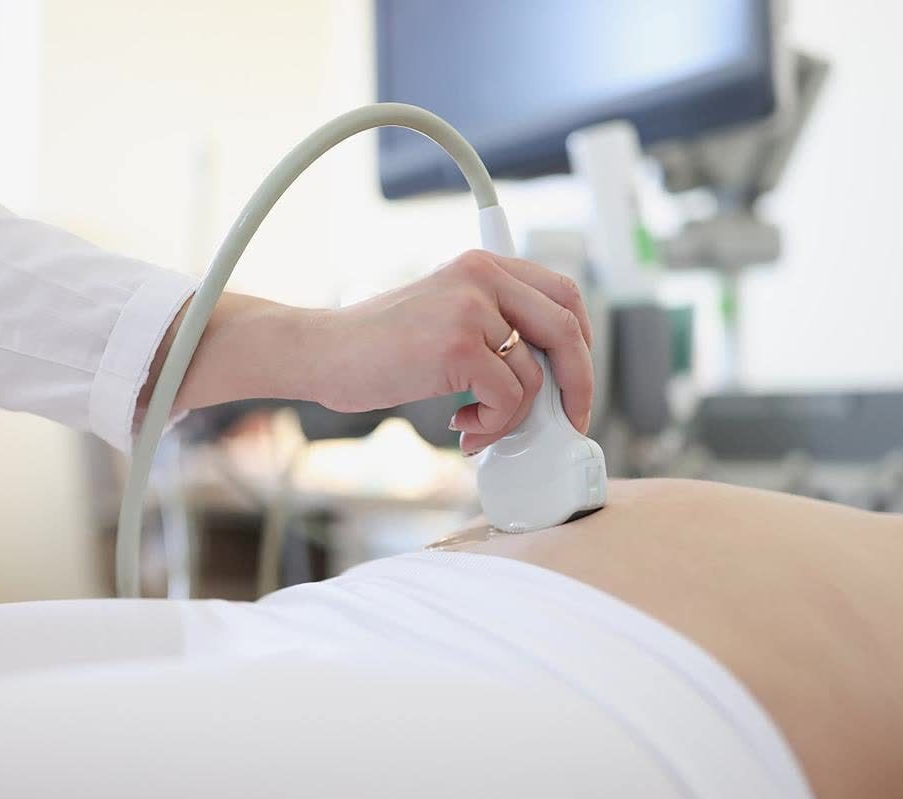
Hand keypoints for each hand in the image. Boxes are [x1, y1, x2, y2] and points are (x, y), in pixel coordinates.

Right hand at [155, 250, 593, 454]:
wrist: (321, 352)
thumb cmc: (376, 347)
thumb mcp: (445, 317)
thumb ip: (493, 330)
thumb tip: (549, 382)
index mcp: (483, 265)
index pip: (564, 294)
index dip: (581, 344)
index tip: (574, 383)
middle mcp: (482, 275)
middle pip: (566, 329)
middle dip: (577, 384)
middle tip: (566, 422)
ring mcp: (470, 307)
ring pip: (535, 376)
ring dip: (513, 417)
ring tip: (476, 428)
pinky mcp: (458, 346)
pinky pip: (508, 397)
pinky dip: (493, 424)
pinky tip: (461, 426)